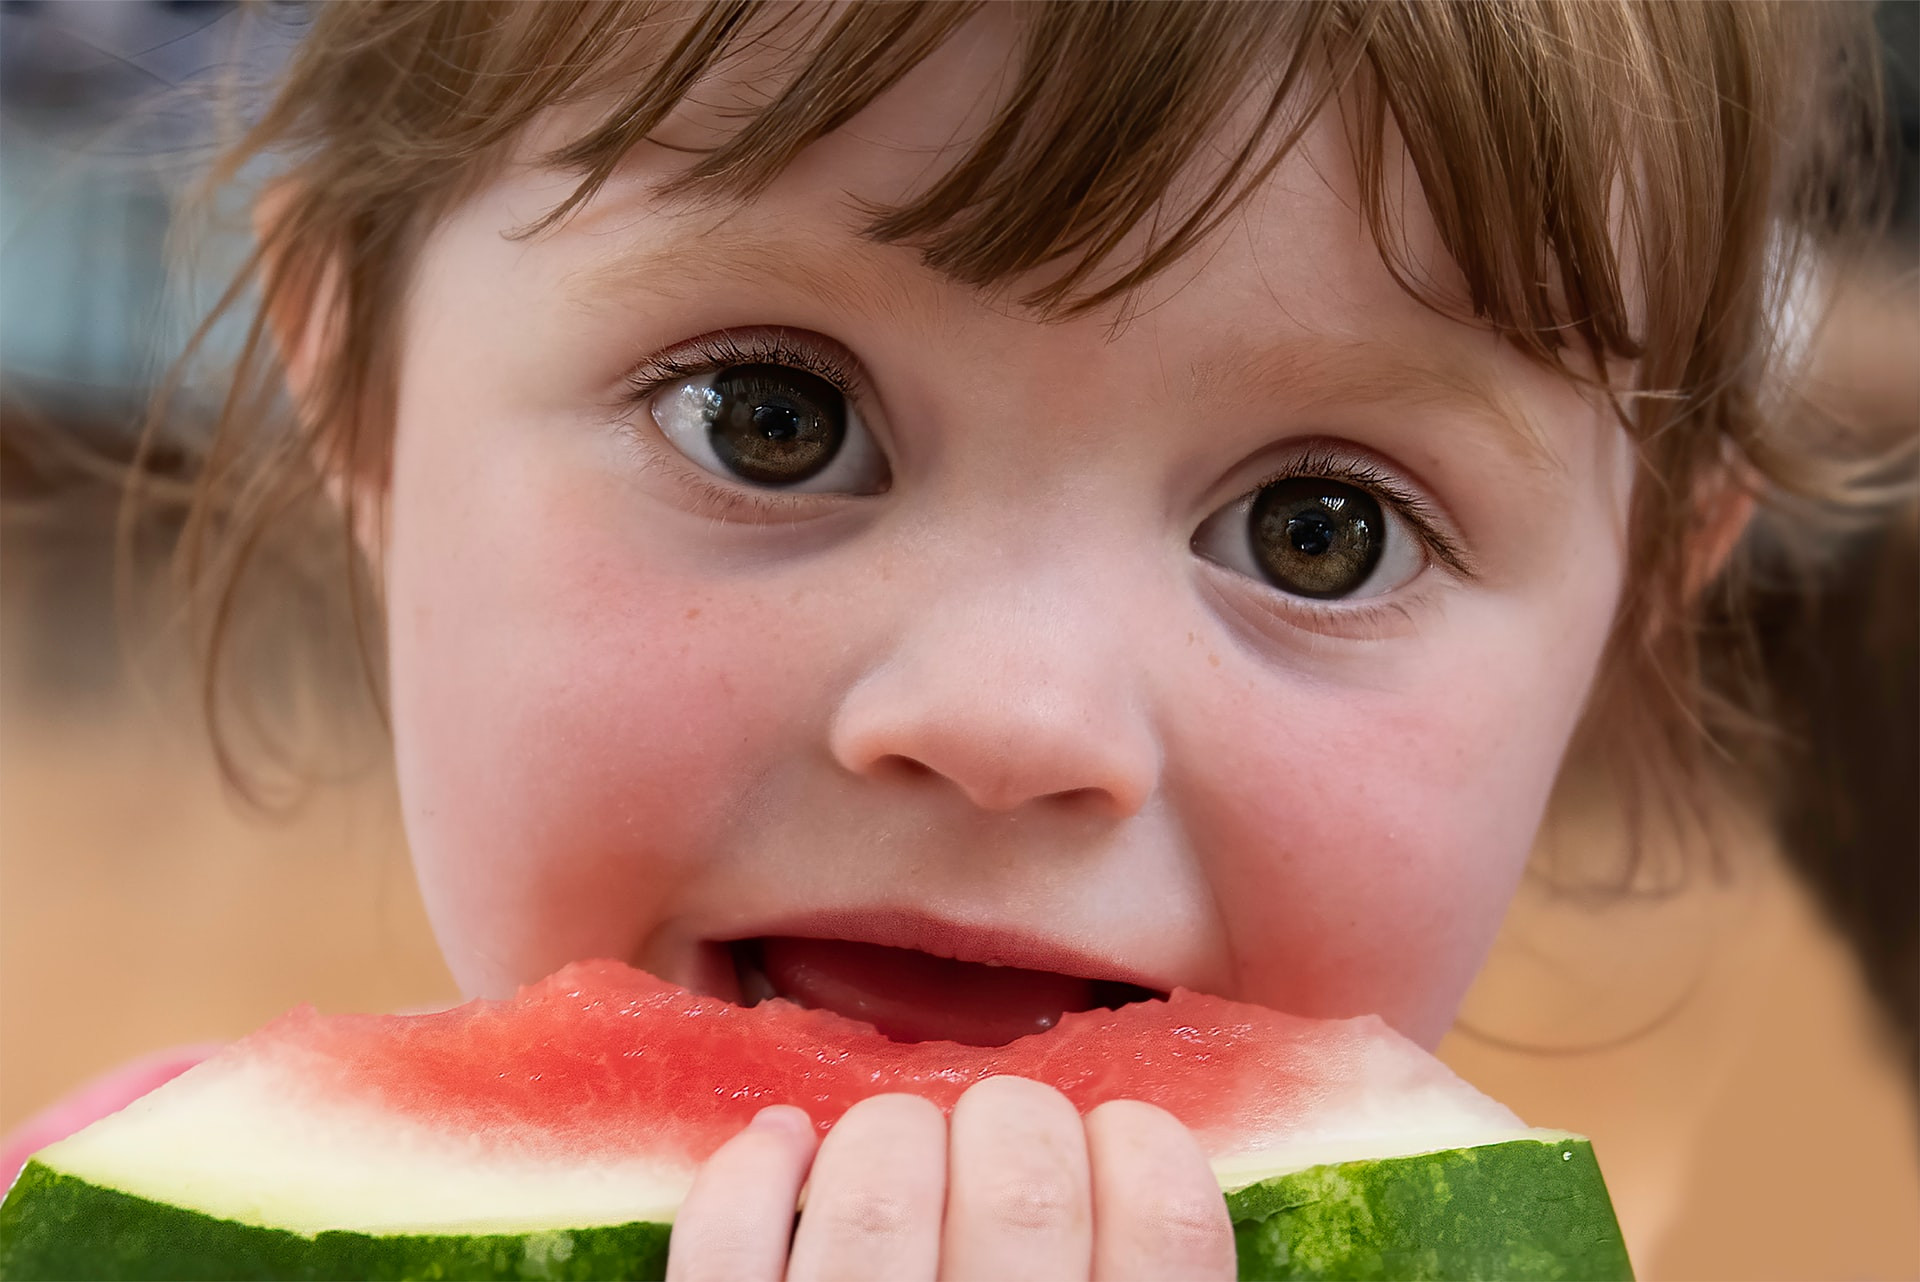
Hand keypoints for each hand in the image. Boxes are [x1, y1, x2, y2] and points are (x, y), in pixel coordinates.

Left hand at [665, 1075, 1235, 1281]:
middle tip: (1000, 1138)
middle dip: (1012, 1124)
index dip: (1150, 1147)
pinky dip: (749, 1176)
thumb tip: (1180, 1127)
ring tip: (897, 1149)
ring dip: (888, 1138)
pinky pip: (724, 1252)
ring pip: (874, 1198)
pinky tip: (780, 1151)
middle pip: (1021, 1185)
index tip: (1120, 1136)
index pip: (1171, 1225)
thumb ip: (1158, 1263)